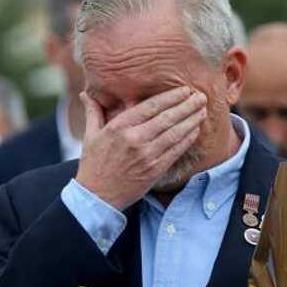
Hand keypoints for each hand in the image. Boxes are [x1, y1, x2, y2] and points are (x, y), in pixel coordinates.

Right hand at [76, 86, 207, 209]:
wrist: (96, 196)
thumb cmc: (93, 164)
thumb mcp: (90, 135)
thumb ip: (93, 112)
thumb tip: (85, 93)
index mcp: (119, 127)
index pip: (151, 106)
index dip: (171, 97)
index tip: (184, 90)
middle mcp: (134, 139)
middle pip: (167, 118)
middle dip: (186, 106)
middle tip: (201, 97)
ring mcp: (146, 155)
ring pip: (174, 133)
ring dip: (191, 121)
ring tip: (202, 111)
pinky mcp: (154, 170)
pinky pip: (175, 151)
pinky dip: (187, 139)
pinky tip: (195, 130)